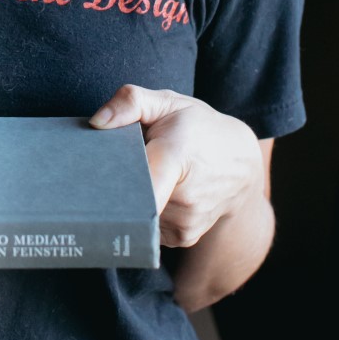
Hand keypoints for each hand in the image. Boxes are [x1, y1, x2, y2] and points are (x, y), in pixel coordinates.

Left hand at [90, 86, 264, 248]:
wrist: (242, 166)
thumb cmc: (199, 129)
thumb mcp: (169, 102)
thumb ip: (131, 101)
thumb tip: (96, 122)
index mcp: (175, 156)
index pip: (142, 183)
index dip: (114, 184)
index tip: (97, 178)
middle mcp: (184, 197)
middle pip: (127, 198)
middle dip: (118, 184)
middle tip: (123, 165)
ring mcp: (185, 222)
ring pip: (136, 213)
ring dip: (133, 198)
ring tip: (148, 176)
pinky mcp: (183, 238)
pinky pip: (148, 226)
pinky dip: (145, 211)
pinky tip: (157, 193)